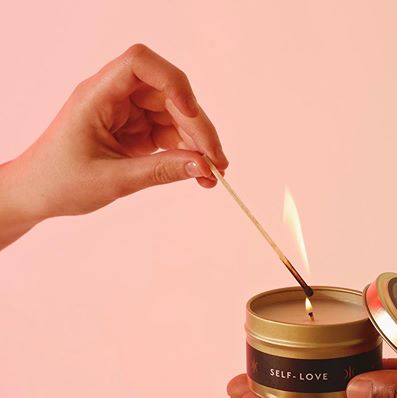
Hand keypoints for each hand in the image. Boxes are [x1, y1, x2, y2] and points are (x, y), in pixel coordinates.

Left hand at [0, 44, 227, 247]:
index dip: (172, 82)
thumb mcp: (113, 180)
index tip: (192, 115)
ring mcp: (127, 113)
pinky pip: (169, 134)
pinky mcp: (135, 131)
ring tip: (213, 173)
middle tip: (217, 162)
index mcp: (98, 95)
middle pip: (168, 94)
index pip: (140, 64)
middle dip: (197, 126)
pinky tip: (199, 172)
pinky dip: (187, 152)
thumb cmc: (61, 182)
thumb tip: (202, 167)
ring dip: (198, 142)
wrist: (38, 194)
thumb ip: (159, 172)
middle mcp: (115, 97)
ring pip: (174, 115)